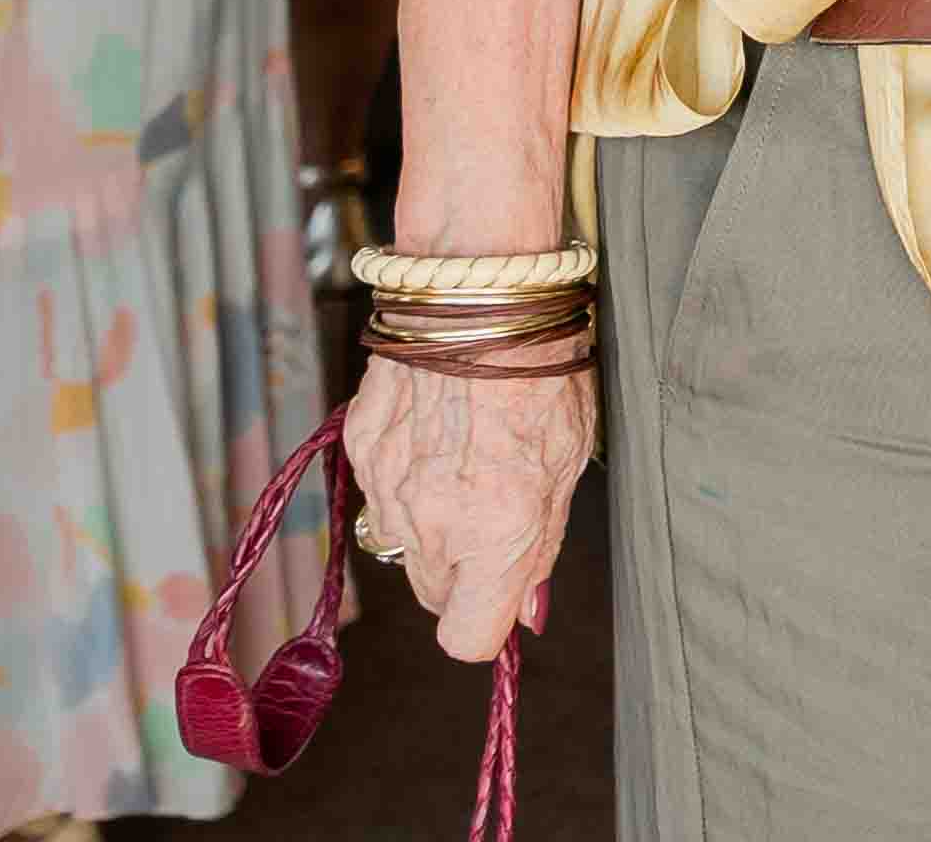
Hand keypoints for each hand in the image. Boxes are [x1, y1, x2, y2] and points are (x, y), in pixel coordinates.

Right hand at [341, 347, 595, 667]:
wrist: (478, 294)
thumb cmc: (541, 367)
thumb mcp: (569, 461)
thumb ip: (541, 546)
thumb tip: (528, 612)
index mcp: (495, 535)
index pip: (469, 637)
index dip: (489, 620)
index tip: (505, 594)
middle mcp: (433, 523)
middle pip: (434, 594)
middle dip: (463, 571)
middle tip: (494, 512)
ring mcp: (387, 488)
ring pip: (402, 544)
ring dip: (431, 524)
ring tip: (466, 459)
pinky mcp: (360, 449)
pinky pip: (380, 492)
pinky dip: (404, 476)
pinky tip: (436, 428)